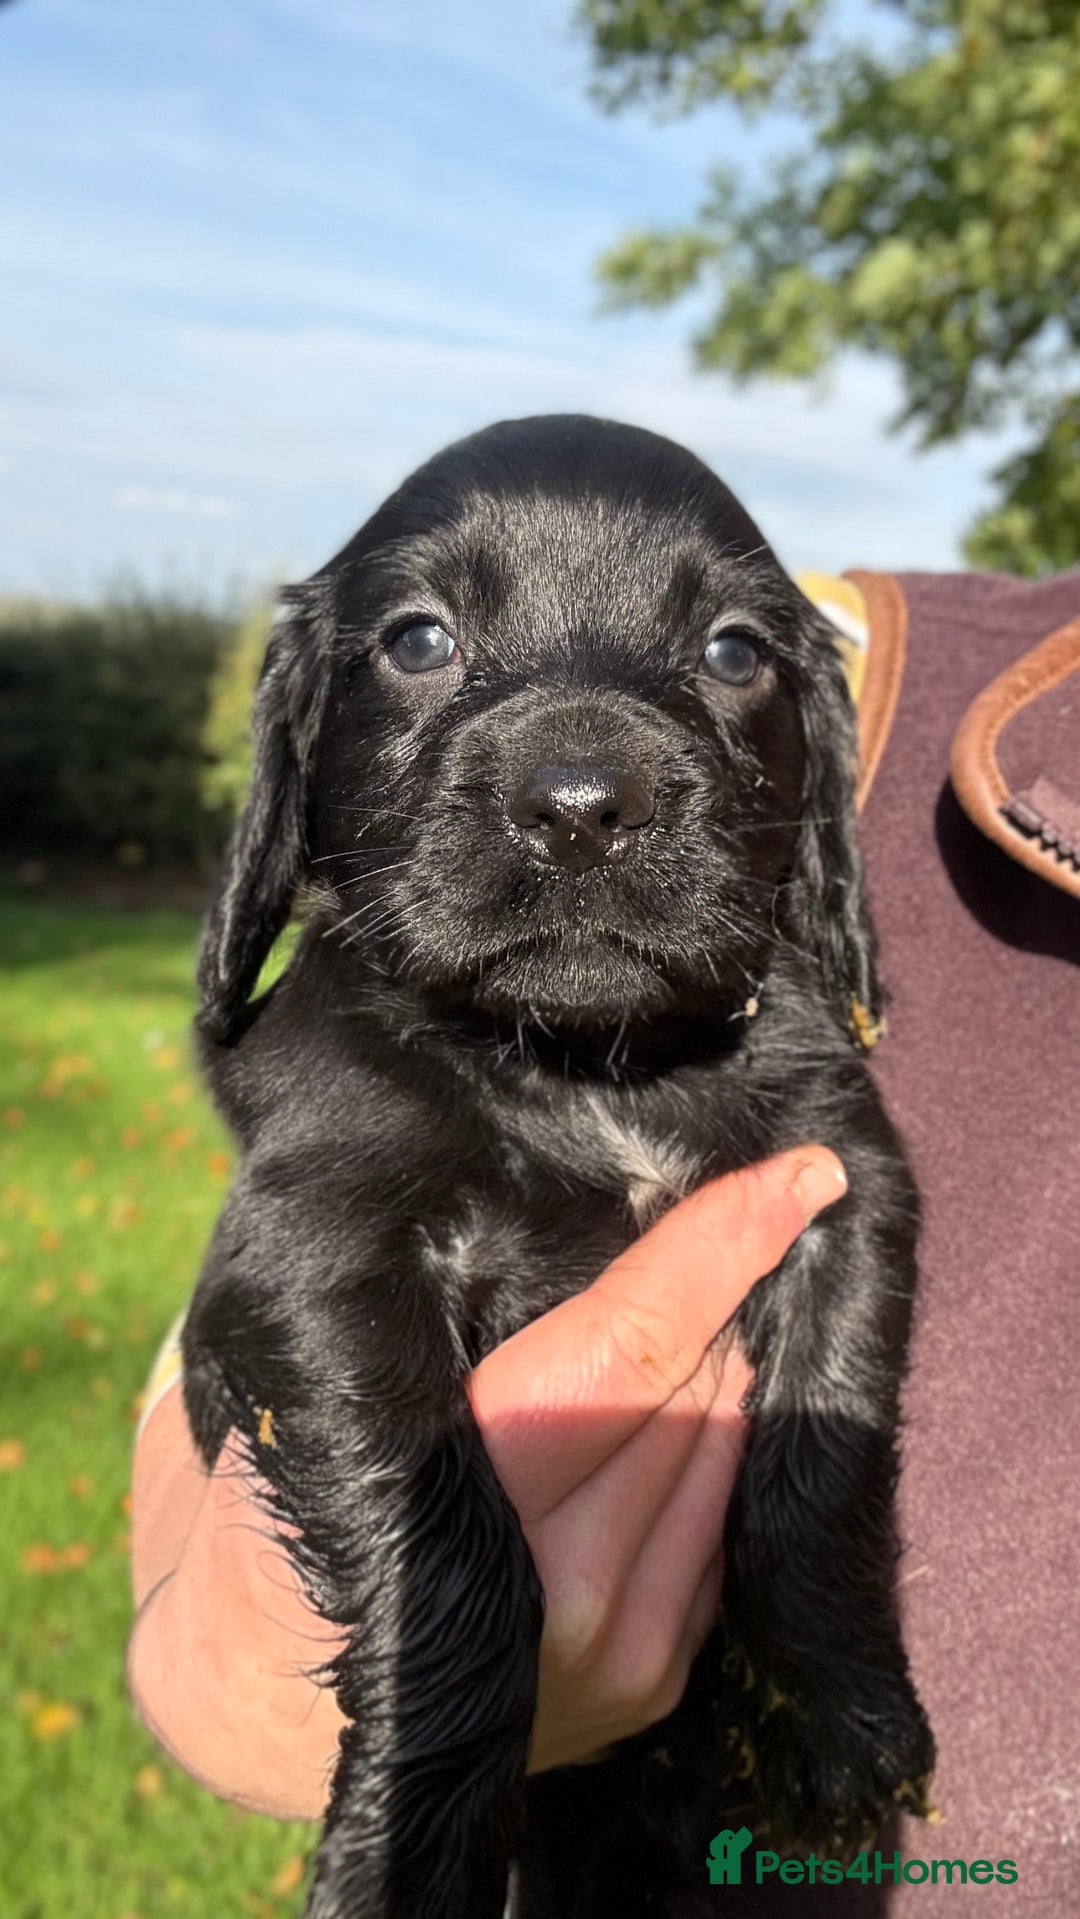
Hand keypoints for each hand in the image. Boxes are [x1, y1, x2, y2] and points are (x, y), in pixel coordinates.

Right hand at [127, 1148, 845, 1817]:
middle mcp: (564, 1588)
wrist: (277, 1695)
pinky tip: (675, 1413)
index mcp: (476, 1494)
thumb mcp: (360, 1387)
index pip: (632, 1341)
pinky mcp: (650, 1685)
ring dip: (718, 1374)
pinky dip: (711, 1454)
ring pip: (722, 1453)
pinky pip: (720, 1526)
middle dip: (713, 1305)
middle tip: (698, 1241)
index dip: (719, 1246)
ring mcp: (617, 1651)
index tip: (804, 1172)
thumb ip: (482, 1320)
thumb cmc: (301, 1497)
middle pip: (695, 1391)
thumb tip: (627, 1212)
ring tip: (681, 1324)